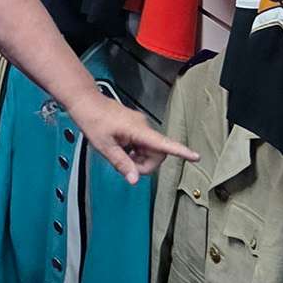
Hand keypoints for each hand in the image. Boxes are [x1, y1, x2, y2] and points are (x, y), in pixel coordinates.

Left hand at [73, 93, 196, 183]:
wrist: (86, 102)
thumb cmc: (93, 120)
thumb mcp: (105, 146)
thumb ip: (121, 163)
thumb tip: (135, 179)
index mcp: (138, 130)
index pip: (164, 143)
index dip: (181, 152)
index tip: (195, 157)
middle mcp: (143, 127)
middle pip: (157, 153)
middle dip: (146, 165)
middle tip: (127, 167)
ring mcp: (140, 127)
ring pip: (149, 151)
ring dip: (139, 159)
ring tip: (120, 156)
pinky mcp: (135, 128)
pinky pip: (142, 145)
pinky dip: (135, 153)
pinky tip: (122, 150)